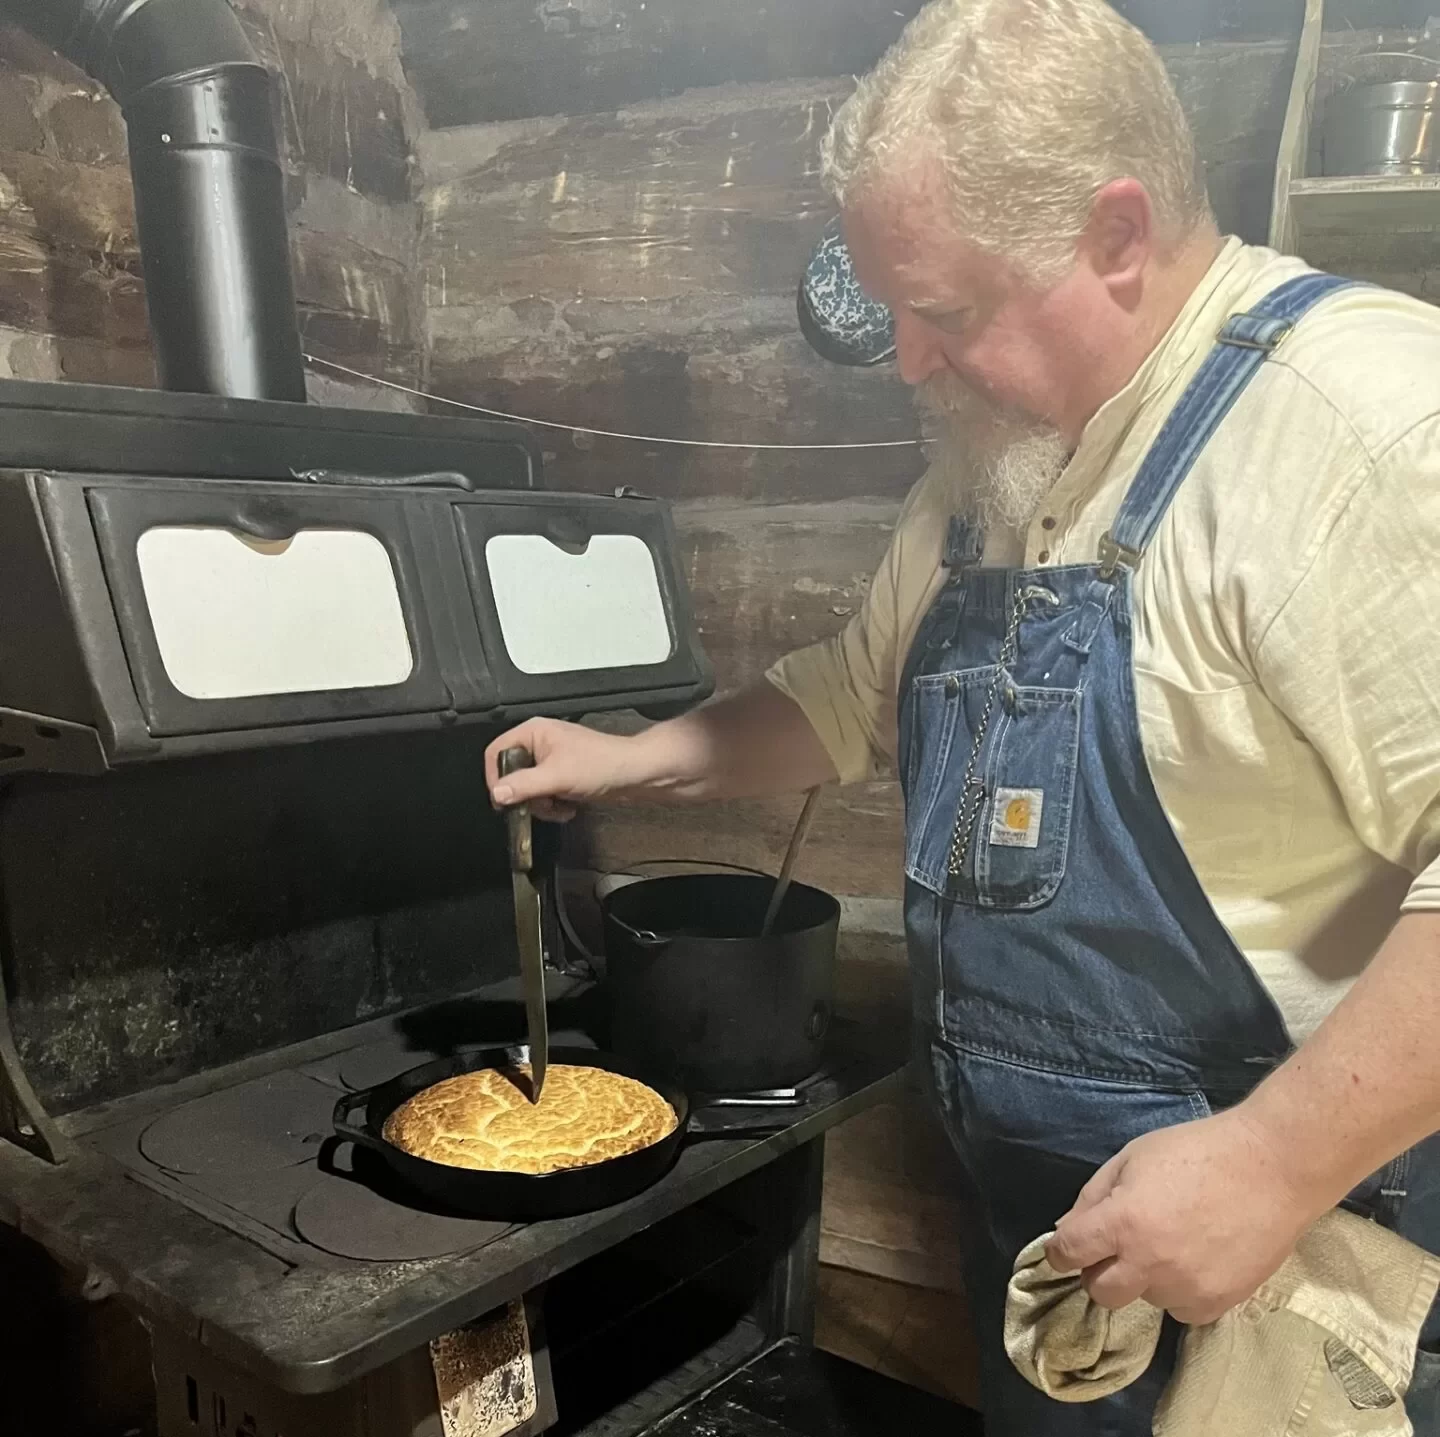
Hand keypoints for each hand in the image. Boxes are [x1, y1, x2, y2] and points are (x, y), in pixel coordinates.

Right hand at [484, 718, 657, 820]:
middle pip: (510, 775)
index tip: (504, 799)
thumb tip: (497, 794)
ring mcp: (550, 762)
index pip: (496, 753)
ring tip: (560, 806)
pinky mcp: (561, 777)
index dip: (495, 777)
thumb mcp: (556, 776)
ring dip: (541, 805)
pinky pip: (543, 795)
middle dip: (525, 795)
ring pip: (526, 789)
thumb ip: (523, 785)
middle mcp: (538, 744)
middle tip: (540, 804)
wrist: (634, 775)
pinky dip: (553, 806)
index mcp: (533, 732)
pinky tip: (568, 809)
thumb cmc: (600, 765)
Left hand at [1046, 1109, 1318, 1324]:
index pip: (1069, 1253)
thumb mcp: (1133, 1157)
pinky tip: (1196, 1258)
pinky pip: (1181, 1309)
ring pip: (1143, 1298)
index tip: (1066, 1247)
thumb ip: (1094, 1196)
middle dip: (1098, 1271)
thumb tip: (1066, 1231)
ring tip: (1172, 1240)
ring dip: (1145, 1277)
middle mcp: (1150, 1263)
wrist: (1273, 1167)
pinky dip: (1179, 1290)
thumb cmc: (1197, 1150)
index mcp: (1123, 1222)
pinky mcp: (1219, 1304)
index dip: (1061, 1250)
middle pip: (1099, 1292)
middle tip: (1116, 1247)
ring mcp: (1185, 1288)